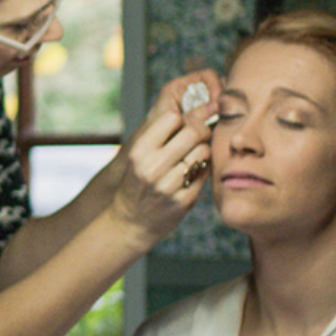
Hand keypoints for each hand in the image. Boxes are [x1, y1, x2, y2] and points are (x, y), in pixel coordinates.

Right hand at [108, 70, 221, 242]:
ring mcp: (169, 186)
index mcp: (140, 151)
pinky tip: (194, 172)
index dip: (182, 118)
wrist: (130, 222)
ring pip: (203, 152)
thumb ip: (159, 137)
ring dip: (204, 150)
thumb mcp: (138, 157)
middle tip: (202, 134)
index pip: (171, 117)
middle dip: (201, 129)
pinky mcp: (183, 201)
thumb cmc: (137, 182)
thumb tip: (195, 113)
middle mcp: (152, 167)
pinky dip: (203, 170)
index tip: (185, 124)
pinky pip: (205, 174)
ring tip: (196, 155)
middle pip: (193, 132)